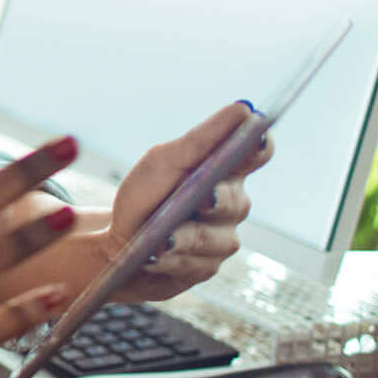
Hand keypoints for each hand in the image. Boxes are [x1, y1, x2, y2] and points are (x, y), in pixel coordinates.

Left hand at [106, 102, 271, 301]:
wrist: (117, 245)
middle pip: (236, 202)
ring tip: (162, 238)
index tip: (255, 136)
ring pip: (217, 239)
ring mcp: (222, 239)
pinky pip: (198, 265)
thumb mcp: (164, 162)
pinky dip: (171, 258)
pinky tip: (153, 256)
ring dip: (186, 237)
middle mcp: (230, 205)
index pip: (256, 154)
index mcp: (224, 171)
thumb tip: (243, 109)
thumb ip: (201, 140)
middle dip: (216, 201)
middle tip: (204, 198)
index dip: (260, 146)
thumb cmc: (144, 197)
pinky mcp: (206, 268)